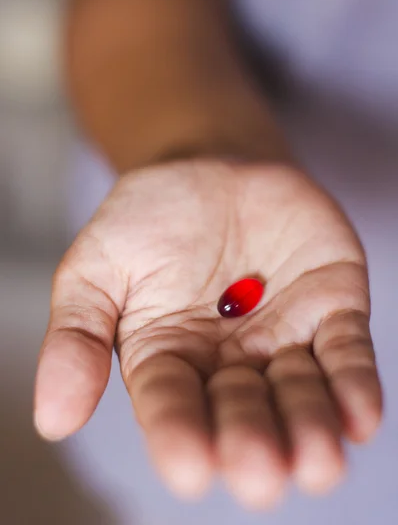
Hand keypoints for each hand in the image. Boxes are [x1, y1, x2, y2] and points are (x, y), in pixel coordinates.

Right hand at [34, 159, 381, 508]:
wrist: (212, 165)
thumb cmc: (149, 216)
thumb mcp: (96, 265)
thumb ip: (77, 334)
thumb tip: (53, 419)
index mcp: (168, 360)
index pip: (172, 407)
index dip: (180, 436)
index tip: (190, 466)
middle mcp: (229, 363)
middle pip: (243, 412)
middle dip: (252, 442)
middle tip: (260, 470)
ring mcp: (284, 337)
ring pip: (302, 395)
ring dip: (311, 428)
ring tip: (316, 460)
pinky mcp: (330, 309)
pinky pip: (346, 352)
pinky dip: (355, 384)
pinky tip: (361, 416)